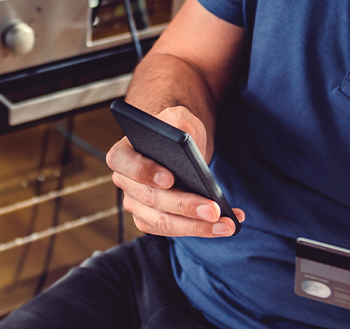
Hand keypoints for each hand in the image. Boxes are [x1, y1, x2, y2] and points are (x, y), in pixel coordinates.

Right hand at [106, 106, 244, 237]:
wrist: (181, 150)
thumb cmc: (176, 132)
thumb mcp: (178, 118)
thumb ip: (178, 122)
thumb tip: (184, 139)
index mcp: (122, 154)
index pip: (124, 164)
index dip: (145, 172)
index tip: (170, 179)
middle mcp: (125, 183)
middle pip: (152, 199)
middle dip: (185, 206)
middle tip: (214, 210)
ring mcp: (137, 205)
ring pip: (164, 222)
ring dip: (197, 227)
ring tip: (227, 225)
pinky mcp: (152, 221)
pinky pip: (174, 231)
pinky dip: (201, 230)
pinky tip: (226, 224)